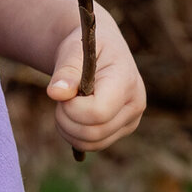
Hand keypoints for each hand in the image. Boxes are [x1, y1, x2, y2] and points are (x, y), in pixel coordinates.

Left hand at [46, 7, 145, 152]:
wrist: (101, 49)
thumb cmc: (87, 46)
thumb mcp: (74, 50)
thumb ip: (66, 71)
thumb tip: (56, 93)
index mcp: (127, 82)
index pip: (98, 113)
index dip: (72, 108)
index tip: (63, 92)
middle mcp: (135, 106)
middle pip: (94, 132)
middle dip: (66, 119)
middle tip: (60, 98)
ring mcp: (130, 121)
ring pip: (92, 143)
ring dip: (67, 129)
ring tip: (65, 104)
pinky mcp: (121, 130)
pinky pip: (93, 145)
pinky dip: (74, 135)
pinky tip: (72, 115)